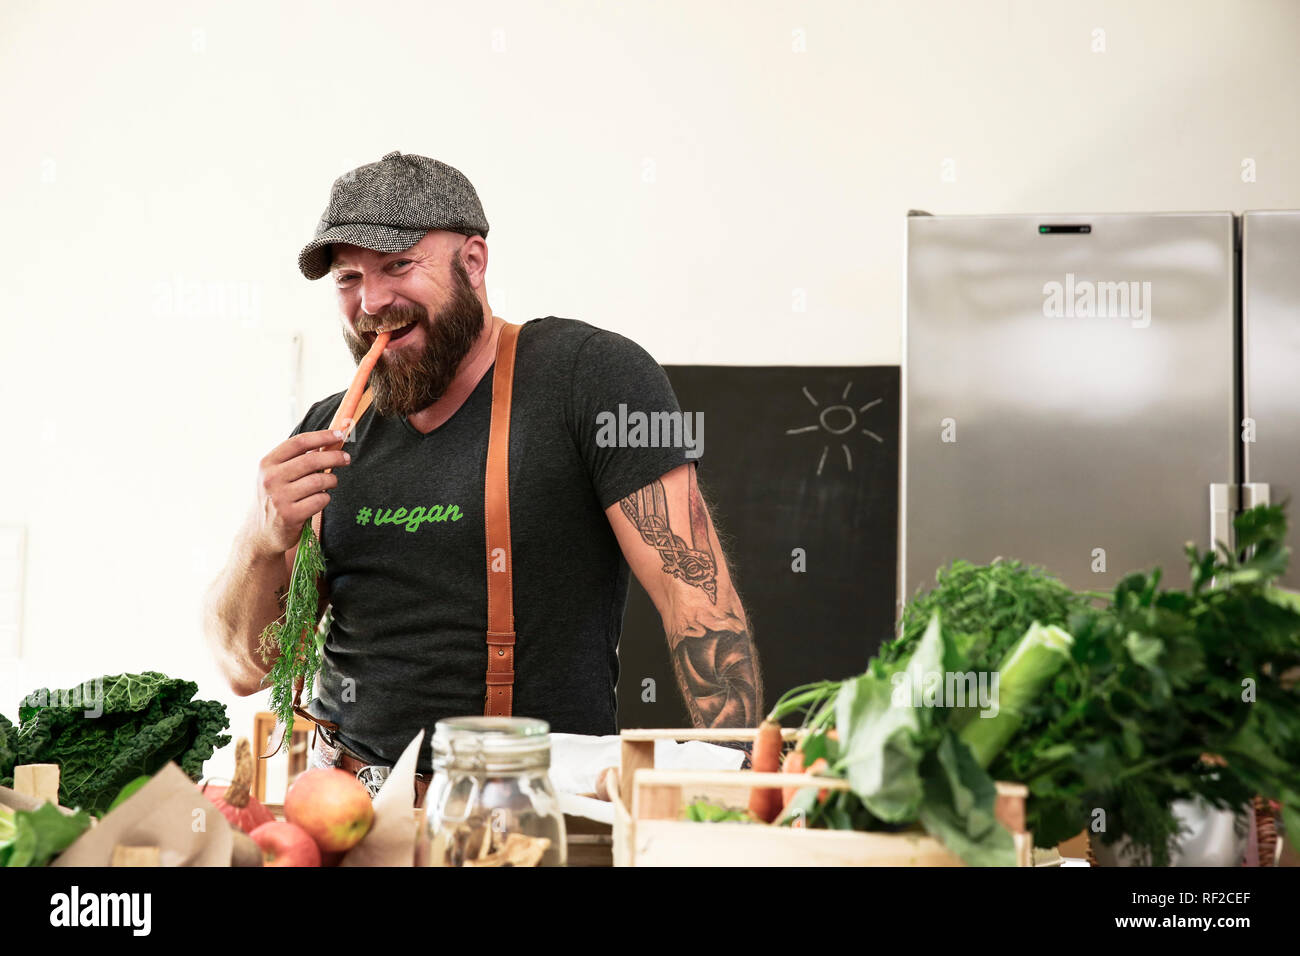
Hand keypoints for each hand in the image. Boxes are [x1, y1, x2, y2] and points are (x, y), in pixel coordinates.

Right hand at [252, 424, 352, 554]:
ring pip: (319, 480)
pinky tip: (320, 499)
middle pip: (312, 460)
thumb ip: (297, 459)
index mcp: (267, 463)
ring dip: (331, 480)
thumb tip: (328, 442)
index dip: (322, 436)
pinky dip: (325, 497)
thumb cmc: (274, 498)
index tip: (339, 434)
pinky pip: (320, 500)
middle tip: (346, 458)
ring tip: (331, 482)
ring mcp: (280, 498)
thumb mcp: (276, 475)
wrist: (259, 533)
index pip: (299, 442)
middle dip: (335, 457)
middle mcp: (271, 479)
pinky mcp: (290, 515)